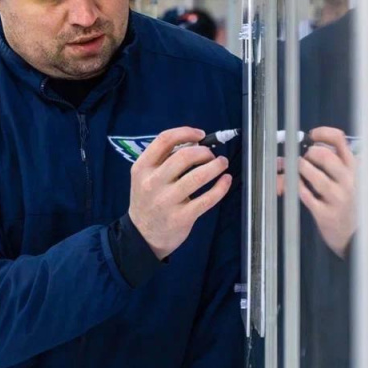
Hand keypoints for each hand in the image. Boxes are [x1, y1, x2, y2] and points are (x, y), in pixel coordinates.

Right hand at [129, 127, 232, 259]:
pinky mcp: (182, 217)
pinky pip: (207, 198)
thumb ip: (163, 159)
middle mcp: (153, 182)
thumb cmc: (148, 200)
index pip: (164, 140)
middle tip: (211, 155)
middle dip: (204, 152)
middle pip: (184, 156)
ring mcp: (167, 201)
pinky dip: (221, 187)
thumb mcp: (145, 177)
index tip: (200, 135)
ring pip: (198, 176)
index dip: (186, 132)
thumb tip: (195, 143)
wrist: (143, 235)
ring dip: (216, 166)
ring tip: (222, 164)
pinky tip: (225, 180)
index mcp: (142, 168)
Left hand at [277, 127, 355, 257]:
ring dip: (298, 169)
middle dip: (308, 154)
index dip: (323, 133)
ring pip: (313, 175)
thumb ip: (333, 163)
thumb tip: (305, 149)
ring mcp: (337, 197)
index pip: (340, 140)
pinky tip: (290, 184)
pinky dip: (293, 187)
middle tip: (303, 159)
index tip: (311, 135)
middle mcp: (348, 181)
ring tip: (294, 171)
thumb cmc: (347, 203)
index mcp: (353, 168)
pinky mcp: (325, 213)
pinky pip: (304, 195)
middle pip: (324, 155)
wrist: (355, 236)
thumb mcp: (347, 179)